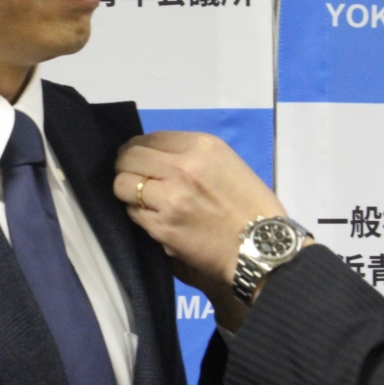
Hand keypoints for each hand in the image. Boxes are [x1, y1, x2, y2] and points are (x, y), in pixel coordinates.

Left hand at [114, 131, 285, 292]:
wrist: (261, 247)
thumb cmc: (250, 204)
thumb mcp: (226, 163)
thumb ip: (190, 155)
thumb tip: (154, 156)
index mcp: (201, 146)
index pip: (150, 138)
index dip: (138, 149)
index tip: (137, 159)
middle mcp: (182, 167)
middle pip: (129, 157)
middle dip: (125, 166)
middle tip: (130, 177)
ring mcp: (170, 198)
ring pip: (122, 184)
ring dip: (126, 191)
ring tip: (140, 199)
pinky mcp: (162, 227)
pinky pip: (132, 213)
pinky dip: (137, 214)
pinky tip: (154, 217)